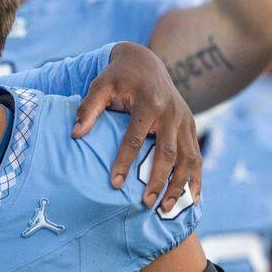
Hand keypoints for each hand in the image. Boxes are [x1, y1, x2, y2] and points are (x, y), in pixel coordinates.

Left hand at [72, 42, 200, 210]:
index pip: (135, 138)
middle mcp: (172, 114)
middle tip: (144, 204)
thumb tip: (76, 134)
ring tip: (166, 209)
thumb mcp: (99, 85)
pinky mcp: (190, 126)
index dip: (124, 162)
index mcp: (148, 103)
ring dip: (179, 185)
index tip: (114, 184)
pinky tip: (192, 199)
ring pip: (187, 159)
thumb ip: (88, 109)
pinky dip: (195, 178)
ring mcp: (185, 121)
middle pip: (167, 153)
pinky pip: (196, 156)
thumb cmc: (117, 77)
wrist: (145, 62)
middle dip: (157, 181)